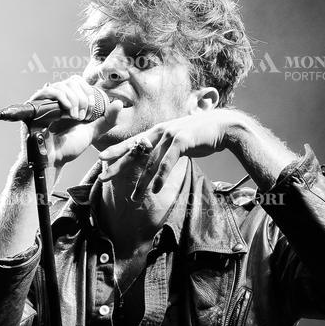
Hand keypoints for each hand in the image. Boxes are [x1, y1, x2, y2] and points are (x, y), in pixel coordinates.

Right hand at [21, 76, 123, 166]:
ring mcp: (46, 101)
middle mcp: (57, 98)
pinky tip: (67, 110)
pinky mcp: (35, 105)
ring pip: (63, 85)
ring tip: (75, 117)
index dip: (89, 92)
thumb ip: (107, 119)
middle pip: (73, 81)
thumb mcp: (93, 132)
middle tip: (83, 116)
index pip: (80, 82)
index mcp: (70, 101)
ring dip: (74, 100)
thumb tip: (119, 103)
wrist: (54, 159)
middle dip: (83, 97)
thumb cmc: (69, 147)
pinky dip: (62, 97)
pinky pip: (49, 90)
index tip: (91, 111)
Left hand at [98, 108, 241, 199]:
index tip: (101, 159)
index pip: (132, 142)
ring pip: (150, 162)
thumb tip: (157, 157)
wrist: (223, 127)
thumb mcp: (178, 140)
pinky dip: (160, 177)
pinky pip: (167, 162)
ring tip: (134, 198)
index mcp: (157, 131)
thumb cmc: (200, 135)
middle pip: (135, 152)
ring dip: (142, 182)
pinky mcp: (181, 140)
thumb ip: (165, 147)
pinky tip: (154, 190)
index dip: (117, 151)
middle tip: (103, 176)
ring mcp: (170, 135)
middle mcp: (160, 131)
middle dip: (118, 165)